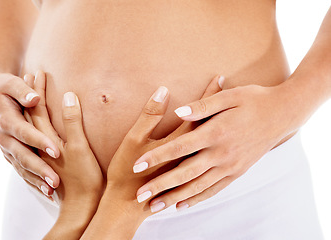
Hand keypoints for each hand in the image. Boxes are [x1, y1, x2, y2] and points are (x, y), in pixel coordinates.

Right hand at [0, 71, 59, 198]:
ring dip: (36, 180)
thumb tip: (35, 97)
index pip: (25, 133)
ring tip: (52, 192)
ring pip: (21, 167)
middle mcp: (4, 138)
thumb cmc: (3, 87)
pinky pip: (20, 171)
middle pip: (23, 156)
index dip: (40, 142)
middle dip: (40, 170)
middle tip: (56, 181)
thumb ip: (23, 90)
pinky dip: (31, 182)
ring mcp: (6, 148)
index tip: (56, 151)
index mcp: (7, 120)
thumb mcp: (11, 83)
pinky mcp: (9, 154)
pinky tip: (45, 193)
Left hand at [24, 71, 102, 239]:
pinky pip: (36, 139)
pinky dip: (34, 127)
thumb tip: (68, 95)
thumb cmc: (83, 177)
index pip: (39, 107)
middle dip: (31, 94)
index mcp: (48, 138)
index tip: (39, 70)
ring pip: (31, 126)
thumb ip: (72, 121)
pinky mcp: (49, 162)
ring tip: (30, 94)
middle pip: (31, 114)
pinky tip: (37, 124)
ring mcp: (43, 154)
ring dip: (31, 108)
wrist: (80, 207)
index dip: (39, 89)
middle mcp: (41, 144)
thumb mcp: (79, 147)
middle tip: (30, 75)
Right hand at [80, 78, 222, 239]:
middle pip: (212, 127)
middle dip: (221, 109)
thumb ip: (149, 116)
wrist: (123, 207)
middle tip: (231, 90)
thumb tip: (163, 91)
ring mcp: (192, 173)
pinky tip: (225, 149)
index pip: (200, 112)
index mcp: (179, 144)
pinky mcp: (190, 185)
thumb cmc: (124, 172)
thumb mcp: (133, 140)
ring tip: (236, 114)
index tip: (219, 78)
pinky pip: (213, 169)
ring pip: (216, 147)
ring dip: (225, 131)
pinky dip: (219, 154)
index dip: (208, 94)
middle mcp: (192, 157)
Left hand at [133, 77, 298, 210]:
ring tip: (154, 207)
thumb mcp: (230, 97)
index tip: (137, 166)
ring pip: (197, 186)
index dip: (157, 157)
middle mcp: (222, 153)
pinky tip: (182, 205)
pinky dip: (197, 198)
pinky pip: (214, 190)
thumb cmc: (255, 100)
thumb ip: (203, 106)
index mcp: (216, 132)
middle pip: (185, 172)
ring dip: (174, 198)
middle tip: (140, 196)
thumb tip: (179, 111)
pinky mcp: (237, 172)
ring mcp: (230, 165)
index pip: (179, 147)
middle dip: (160, 185)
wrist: (284, 114)